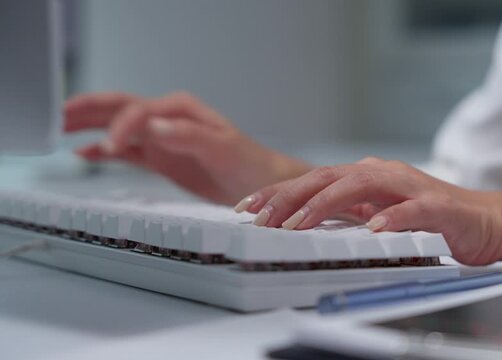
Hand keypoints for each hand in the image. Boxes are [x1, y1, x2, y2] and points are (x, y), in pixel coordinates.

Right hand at [65, 91, 310, 204]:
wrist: (259, 182)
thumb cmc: (248, 162)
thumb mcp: (223, 148)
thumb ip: (189, 135)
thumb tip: (155, 125)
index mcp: (181, 110)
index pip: (140, 111)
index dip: (121, 126)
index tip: (113, 147)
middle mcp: (168, 120)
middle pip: (121, 108)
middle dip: (91, 109)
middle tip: (63, 114)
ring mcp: (162, 139)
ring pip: (119, 127)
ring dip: (92, 125)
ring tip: (63, 126)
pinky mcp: (162, 158)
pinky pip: (127, 152)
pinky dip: (106, 151)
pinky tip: (86, 153)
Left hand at [235, 157, 501, 264]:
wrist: (483, 220)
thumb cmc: (429, 218)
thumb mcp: (377, 214)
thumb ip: (348, 212)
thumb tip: (306, 219)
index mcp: (366, 177)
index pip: (313, 180)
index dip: (279, 193)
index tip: (248, 208)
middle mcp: (382, 174)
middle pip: (327, 177)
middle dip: (289, 196)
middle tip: (260, 217)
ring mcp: (408, 186)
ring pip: (359, 186)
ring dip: (325, 204)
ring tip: (299, 224)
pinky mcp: (435, 204)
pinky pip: (409, 209)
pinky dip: (389, 217)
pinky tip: (373, 228)